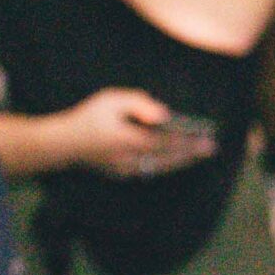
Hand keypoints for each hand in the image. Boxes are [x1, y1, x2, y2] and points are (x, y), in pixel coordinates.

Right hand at [61, 88, 215, 179]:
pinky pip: (151, 170)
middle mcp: (129, 159)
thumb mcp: (110, 100)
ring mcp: (126, 170)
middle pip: (167, 158)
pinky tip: (177, 159)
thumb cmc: (88, 117)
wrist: (63, 143)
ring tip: (199, 153)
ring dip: (181, 161)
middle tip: (211, 148)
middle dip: (190, 153)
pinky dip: (166, 164)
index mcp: (127, 140)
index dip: (188, 142)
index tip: (207, 139)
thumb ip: (138, 103)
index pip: (166, 143)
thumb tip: (164, 114)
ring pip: (161, 167)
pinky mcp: (122, 174)